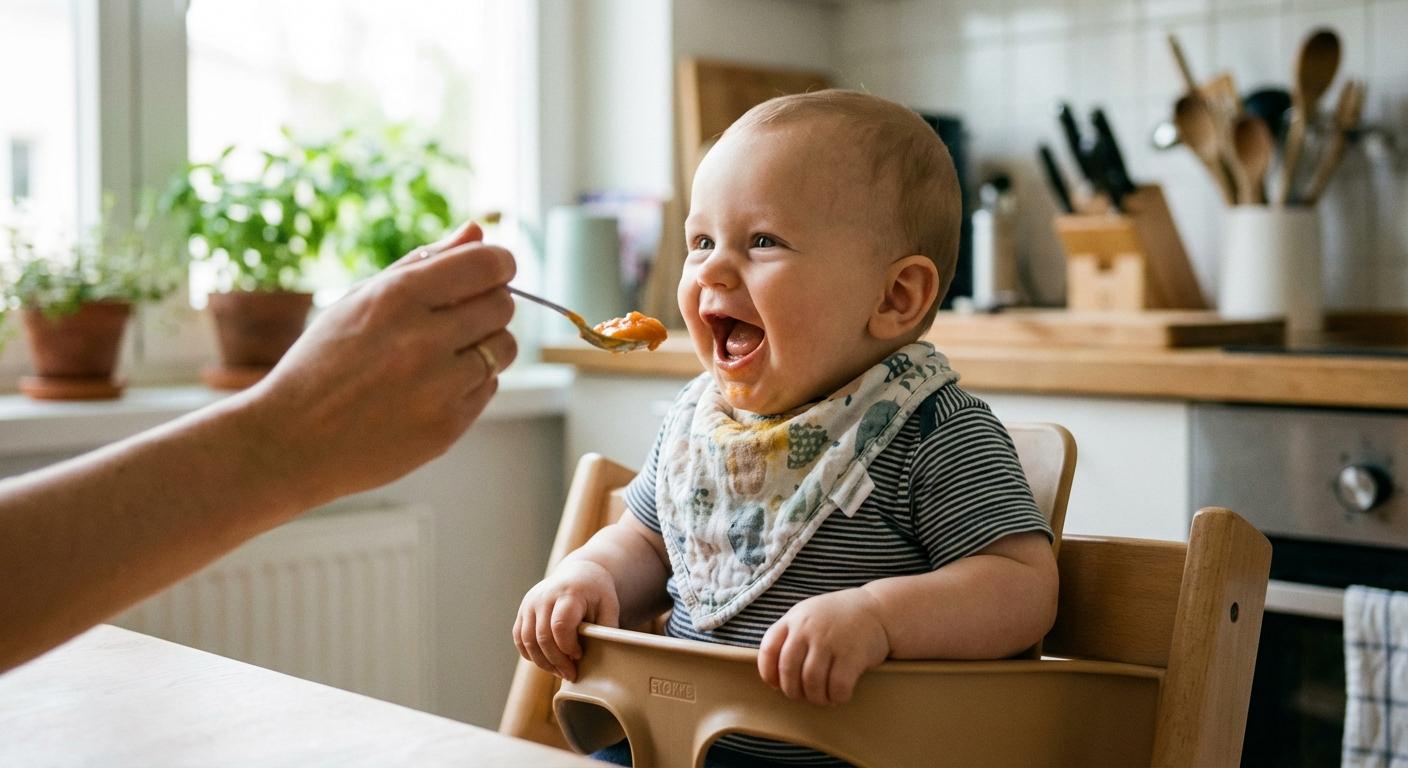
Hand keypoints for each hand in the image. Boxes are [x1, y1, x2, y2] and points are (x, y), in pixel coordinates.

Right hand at [240, 221, 517, 507]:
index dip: (499, 264)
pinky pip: (488, 387)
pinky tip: (431, 388)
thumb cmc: (323, 362)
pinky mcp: (447, 426)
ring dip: (485, 344)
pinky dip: (470, 383)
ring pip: (503, 347)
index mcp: (396, 298)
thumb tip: (476, 231)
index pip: (487, 264)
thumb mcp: (360, 300)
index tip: (494, 271)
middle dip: (489, 304)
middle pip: (502, 305)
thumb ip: (423, 263)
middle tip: (459, 317)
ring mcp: (438, 387)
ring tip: (444, 354)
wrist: (290, 441)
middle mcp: (422, 340)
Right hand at [514, 560, 621, 681]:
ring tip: (559, 672)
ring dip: (542, 662)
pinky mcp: (523, 610)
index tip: (580, 656)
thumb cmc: (597, 593)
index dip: (568, 647)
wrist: (579, 574)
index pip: (560, 625)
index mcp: (568, 594)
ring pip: (527, 640)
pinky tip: (546, 662)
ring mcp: (530, 603)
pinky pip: (519, 638)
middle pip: (542, 637)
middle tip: (570, 675)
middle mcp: (544, 597)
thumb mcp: (609, 606)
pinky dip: (530, 654)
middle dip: (556, 661)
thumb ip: (606, 630)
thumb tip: (606, 658)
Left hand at [758, 589, 890, 704]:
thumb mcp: (809, 614)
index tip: (776, 684)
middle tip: (803, 696)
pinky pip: (837, 687)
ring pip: (812, 683)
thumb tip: (774, 675)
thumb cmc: (840, 617)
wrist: (879, 609)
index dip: (768, 673)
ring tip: (823, 698)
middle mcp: (808, 629)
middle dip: (793, 691)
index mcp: (794, 619)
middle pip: (788, 671)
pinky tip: (839, 695)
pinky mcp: (852, 655)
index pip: (768, 649)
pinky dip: (836, 697)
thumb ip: (791, 635)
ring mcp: (830, 641)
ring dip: (816, 697)